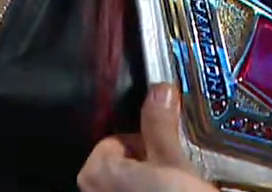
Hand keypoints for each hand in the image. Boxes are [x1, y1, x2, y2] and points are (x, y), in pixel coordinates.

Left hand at [78, 84, 219, 191]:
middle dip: (150, 162)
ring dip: (153, 180)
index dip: (146, 140)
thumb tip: (159, 89)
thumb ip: (160, 124)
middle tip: (177, 168)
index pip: (116, 140)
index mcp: (95, 172)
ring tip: (178, 184)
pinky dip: (149, 191)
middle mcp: (93, 190)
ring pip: (131, 182)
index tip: (168, 147)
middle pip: (125, 163)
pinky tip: (173, 191)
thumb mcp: (172, 160)